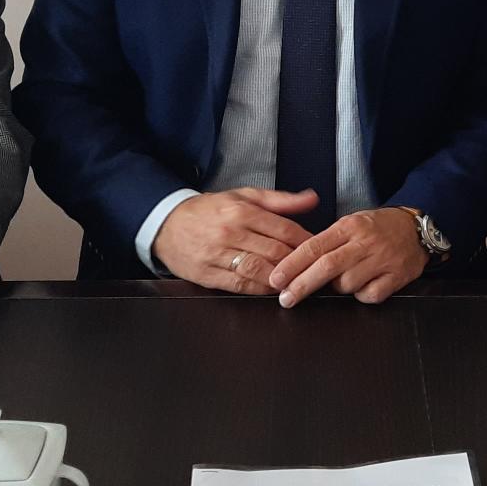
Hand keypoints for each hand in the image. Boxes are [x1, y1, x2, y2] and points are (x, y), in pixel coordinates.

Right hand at [154, 188, 318, 293]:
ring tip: (297, 282)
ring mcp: (218, 254)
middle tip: (314, 270)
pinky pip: (240, 285)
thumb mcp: (243, 196)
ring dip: (281, 279)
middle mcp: (231, 232)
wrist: (167, 224)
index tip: (319, 249)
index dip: (306, 242)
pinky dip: (260, 289)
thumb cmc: (209, 210)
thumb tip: (311, 199)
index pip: (284, 229)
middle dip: (299, 263)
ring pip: (259, 270)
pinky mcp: (208, 274)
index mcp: (241, 210)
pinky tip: (272, 289)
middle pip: (275, 251)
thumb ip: (279, 200)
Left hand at [269, 206, 427, 306]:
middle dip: (302, 285)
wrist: (417, 228)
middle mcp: (364, 242)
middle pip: (326, 267)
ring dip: (338, 288)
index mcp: (349, 227)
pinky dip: (362, 295)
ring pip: (347, 284)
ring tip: (344, 279)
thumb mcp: (351, 224)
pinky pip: (370, 295)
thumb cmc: (378, 228)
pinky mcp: (397, 276)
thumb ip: (327, 242)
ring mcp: (382, 260)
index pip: (314, 246)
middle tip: (285, 299)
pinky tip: (365, 286)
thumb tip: (296, 266)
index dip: (292, 265)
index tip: (276, 279)